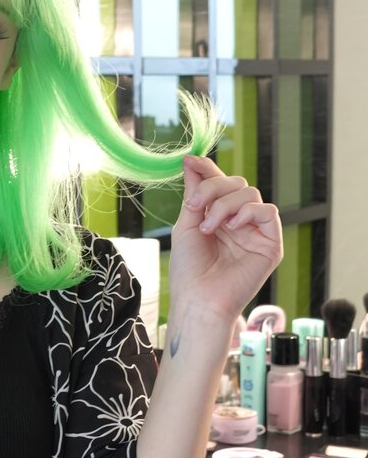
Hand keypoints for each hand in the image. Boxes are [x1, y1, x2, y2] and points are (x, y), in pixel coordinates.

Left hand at [168, 154, 282, 325]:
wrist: (198, 298)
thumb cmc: (189, 268)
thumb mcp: (186, 223)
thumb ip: (194, 193)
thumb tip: (191, 159)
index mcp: (218, 216)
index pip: (219, 183)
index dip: (207, 169)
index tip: (190, 160)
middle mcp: (239, 221)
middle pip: (237, 183)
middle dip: (213, 188)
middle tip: (195, 206)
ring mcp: (255, 232)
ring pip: (250, 194)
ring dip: (225, 204)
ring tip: (209, 227)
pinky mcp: (271, 244)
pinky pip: (269, 212)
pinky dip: (248, 213)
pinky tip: (232, 228)